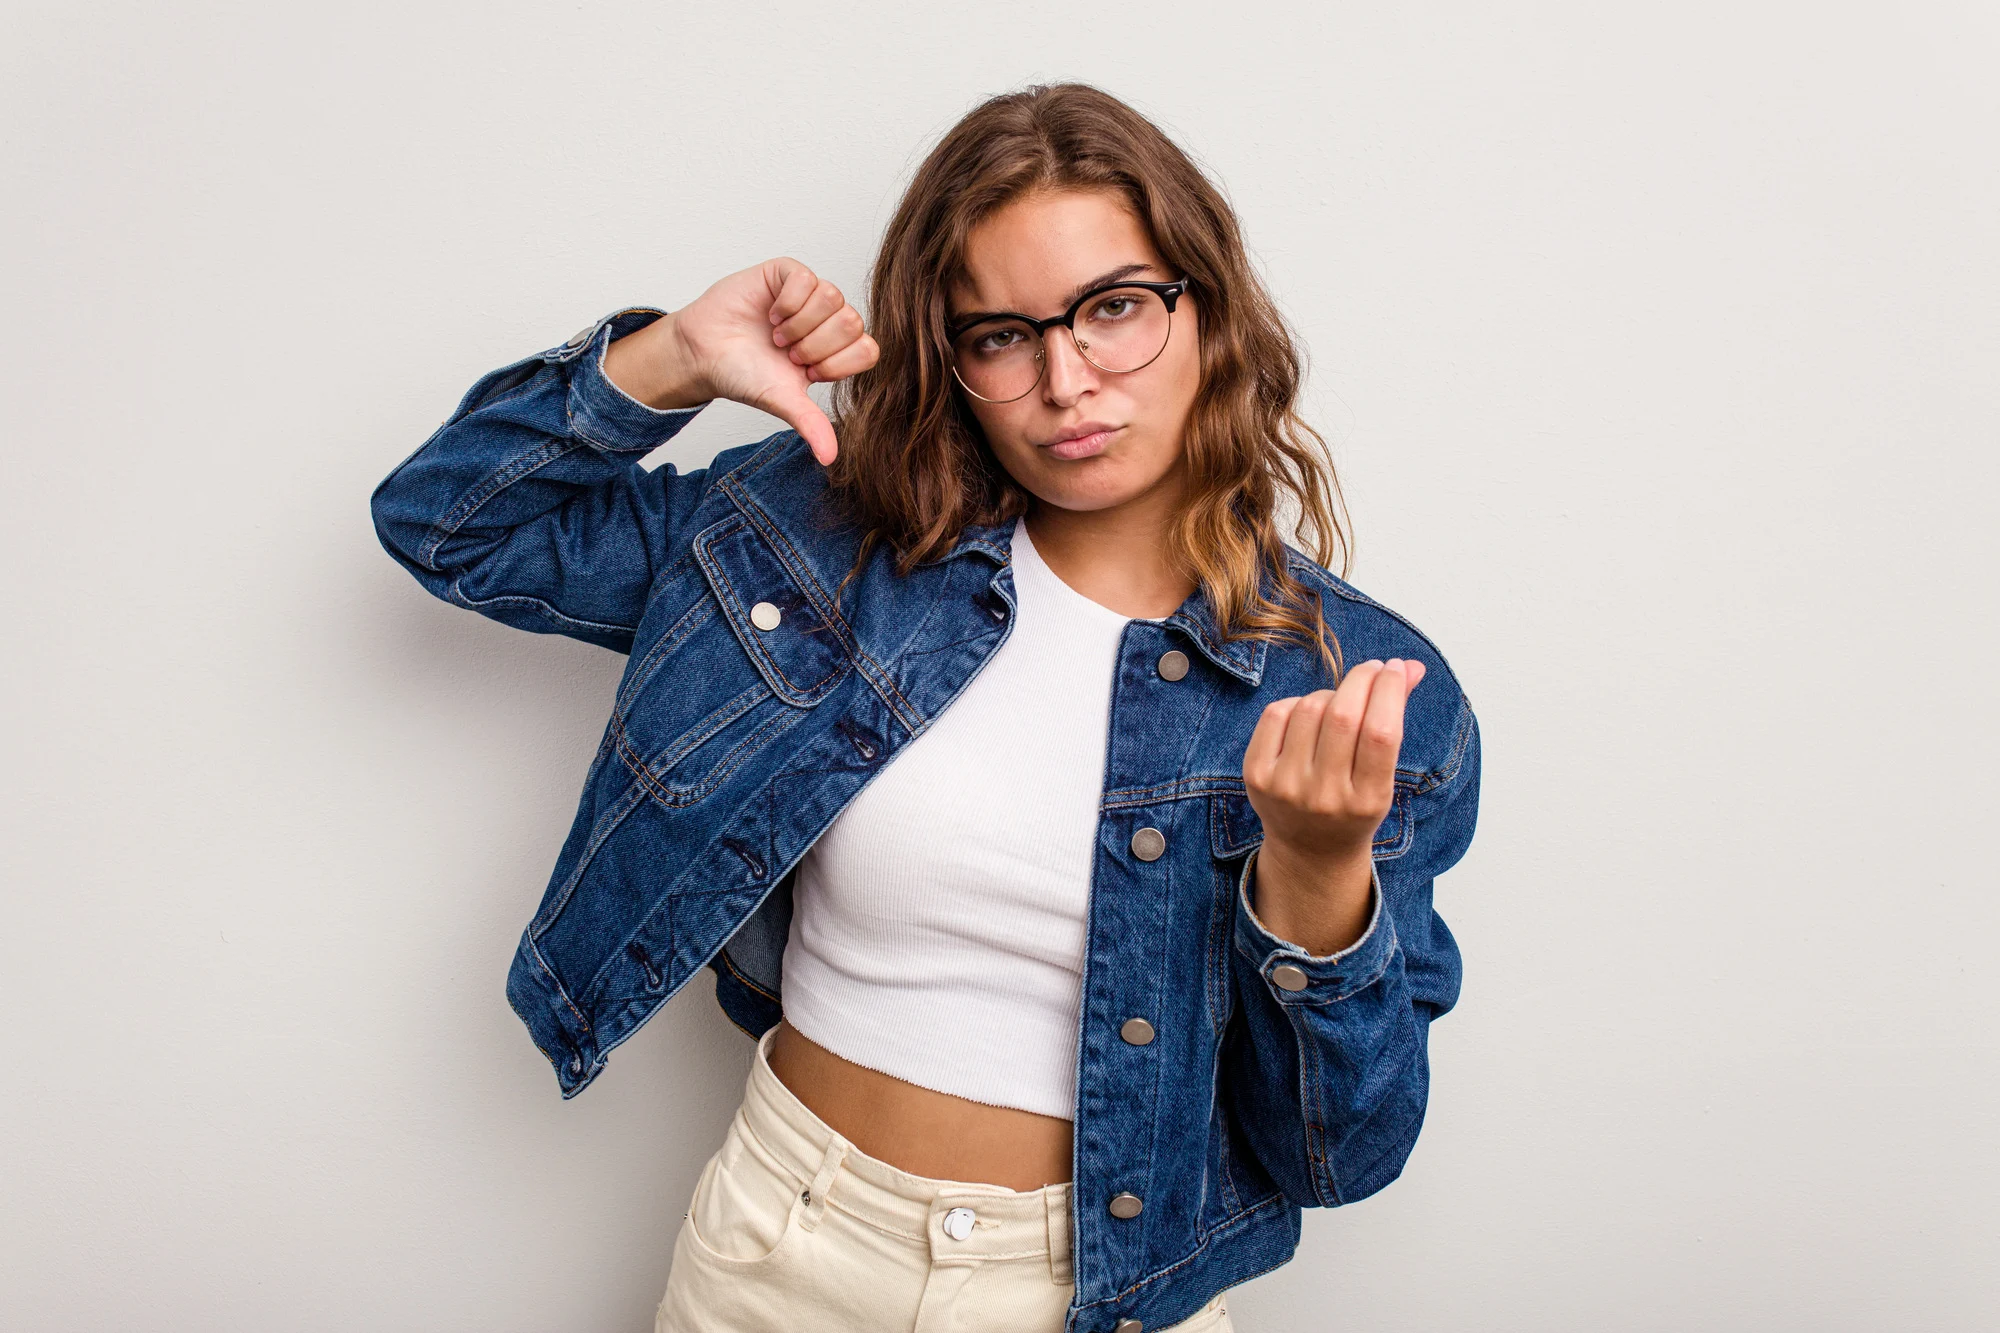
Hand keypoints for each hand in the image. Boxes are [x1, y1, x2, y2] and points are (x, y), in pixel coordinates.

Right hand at [606, 257, 878, 465]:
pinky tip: (771, 315)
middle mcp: (828, 320)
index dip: (836, 364)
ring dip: (798, 323)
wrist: (703, 353)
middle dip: (814, 345)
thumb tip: (830, 459)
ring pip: (833, 297)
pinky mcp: (788, 273)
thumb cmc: (743, 374)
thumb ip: (810, 424)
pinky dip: (787, 303)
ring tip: (777, 335)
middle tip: (786, 353)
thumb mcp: (782, 401)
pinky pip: (807, 278)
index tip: (805, 372)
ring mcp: (809, 294)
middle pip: (852, 322)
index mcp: (836, 351)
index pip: (868, 350)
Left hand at [1239, 658, 1425, 953]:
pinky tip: (1308, 715)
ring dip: (1331, 693)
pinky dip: (1297, 702)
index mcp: (1368, 801)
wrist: (1310, 850)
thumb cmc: (1354, 803)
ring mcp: (1287, 786)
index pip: (1381, 733)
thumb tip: (1411, 666)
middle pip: (1345, 716)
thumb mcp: (1384, 775)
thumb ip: (1394, 719)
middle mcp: (1325, 797)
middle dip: (1363, 679)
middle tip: (1373, 669)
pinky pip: (1277, 713)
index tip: (1395, 668)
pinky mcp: (1256, 775)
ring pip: (1311, 708)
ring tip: (1341, 702)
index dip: (1390, 691)